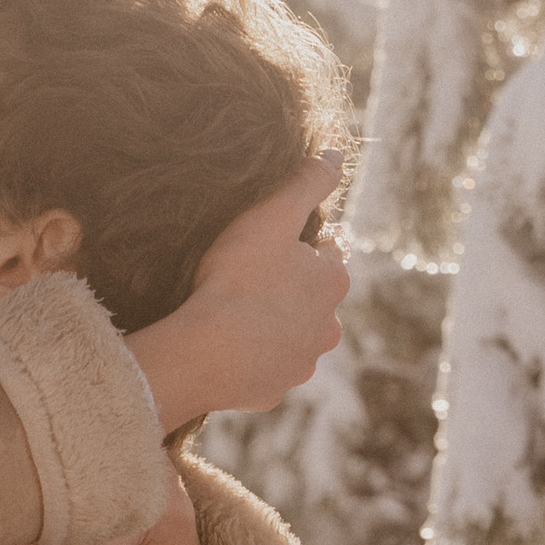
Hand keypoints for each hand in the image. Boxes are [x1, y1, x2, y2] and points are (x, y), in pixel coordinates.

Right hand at [127, 156, 347, 425]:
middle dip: (296, 287)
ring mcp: (302, 361)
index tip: (278, 238)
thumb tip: (335, 155)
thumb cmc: (239, 278)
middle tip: (255, 274)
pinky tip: (229, 346)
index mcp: (332, 281)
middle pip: (317, 298)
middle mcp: (328, 325)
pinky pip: (267, 367)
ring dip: (278, 325)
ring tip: (240, 313)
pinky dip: (254, 357)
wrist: (208, 352)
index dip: (305, 241)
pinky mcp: (274, 389)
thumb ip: (307, 182)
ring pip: (296, 336)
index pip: (330, 252)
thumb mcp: (271, 216)